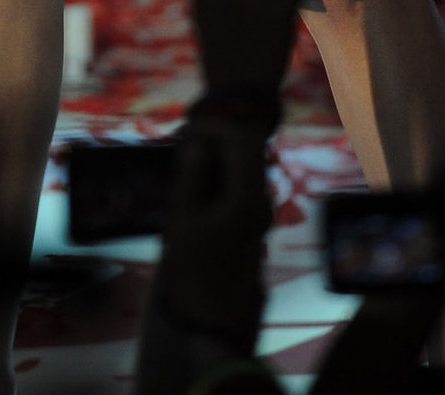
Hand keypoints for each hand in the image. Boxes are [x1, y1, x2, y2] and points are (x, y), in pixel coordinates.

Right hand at [150, 115, 272, 350]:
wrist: (211, 319)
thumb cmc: (193, 269)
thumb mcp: (182, 218)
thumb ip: (191, 174)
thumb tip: (197, 143)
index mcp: (248, 193)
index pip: (238, 138)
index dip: (213, 125)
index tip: (186, 127)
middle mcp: (262, 199)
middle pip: (246, 149)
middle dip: (217, 137)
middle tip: (184, 140)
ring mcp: (260, 213)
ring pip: (244, 167)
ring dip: (218, 156)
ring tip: (186, 159)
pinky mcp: (252, 225)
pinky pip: (241, 185)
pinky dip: (221, 176)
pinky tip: (197, 185)